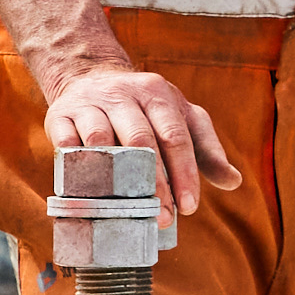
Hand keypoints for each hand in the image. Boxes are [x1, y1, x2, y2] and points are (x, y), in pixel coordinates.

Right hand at [43, 60, 243, 195]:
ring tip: (123, 209)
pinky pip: (66, 141)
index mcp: (157, 93)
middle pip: (141, 141)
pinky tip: (87, 191)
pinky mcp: (60, 114)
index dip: (183, 173)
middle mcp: (124, 94)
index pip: (175, 136)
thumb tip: (234, 183)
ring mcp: (89, 103)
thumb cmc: (144, 108)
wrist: (89, 75)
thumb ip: (207, 150)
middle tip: (161, 219)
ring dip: (112, 178)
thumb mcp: (181, 118)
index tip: (189, 208)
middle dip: (153, 184)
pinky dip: (76, 165)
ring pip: (101, 139)